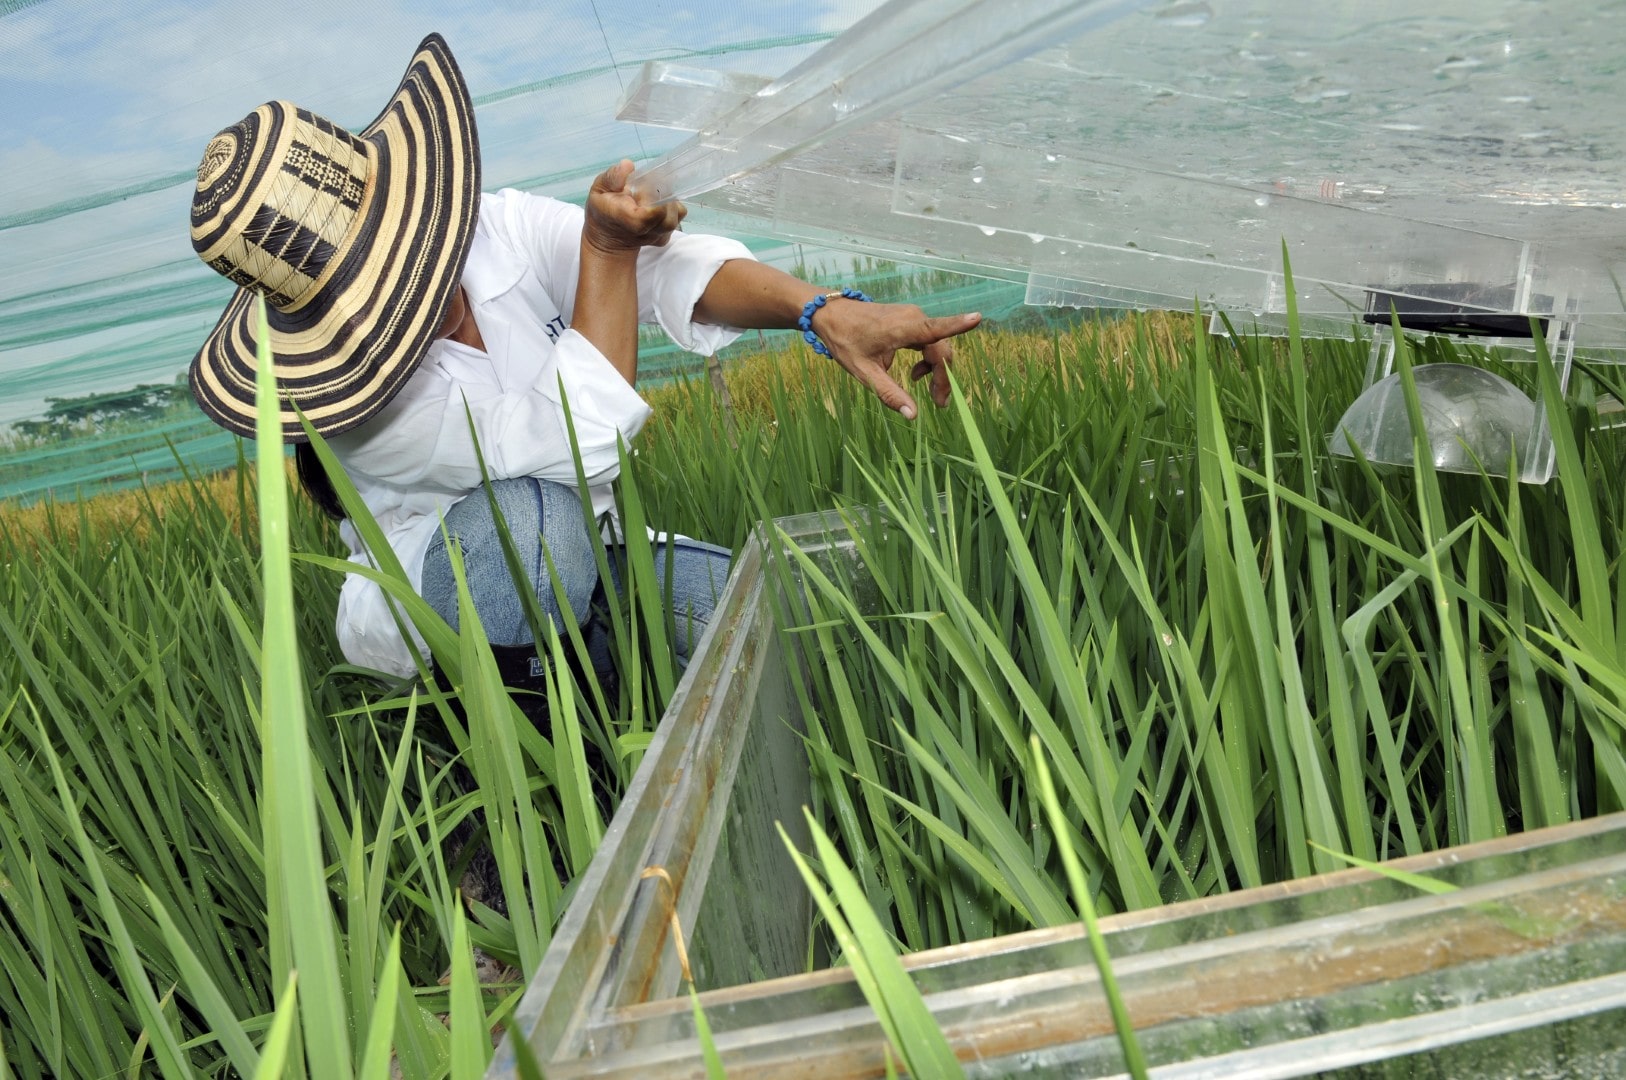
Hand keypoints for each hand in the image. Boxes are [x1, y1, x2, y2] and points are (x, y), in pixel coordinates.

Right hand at [583, 159, 685, 256]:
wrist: (609, 237)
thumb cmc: (604, 210)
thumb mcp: (599, 189)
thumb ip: (612, 177)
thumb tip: (628, 165)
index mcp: (630, 221)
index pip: (655, 212)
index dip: (653, 194)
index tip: (641, 186)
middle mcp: (647, 232)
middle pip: (669, 213)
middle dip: (662, 194)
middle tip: (646, 189)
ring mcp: (658, 236)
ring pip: (678, 213)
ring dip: (668, 199)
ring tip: (651, 195)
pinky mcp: (666, 237)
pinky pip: (679, 216)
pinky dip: (672, 206)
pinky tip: (656, 203)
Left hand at [811, 298, 981, 418]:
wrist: (831, 315)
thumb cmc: (845, 341)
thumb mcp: (864, 373)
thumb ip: (889, 393)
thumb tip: (912, 415)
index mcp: (902, 328)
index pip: (936, 328)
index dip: (958, 324)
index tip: (978, 318)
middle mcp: (913, 318)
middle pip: (941, 349)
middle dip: (943, 377)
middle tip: (939, 404)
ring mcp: (913, 317)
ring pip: (938, 345)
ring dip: (938, 370)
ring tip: (931, 394)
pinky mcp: (910, 320)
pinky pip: (930, 340)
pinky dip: (929, 359)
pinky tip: (916, 374)